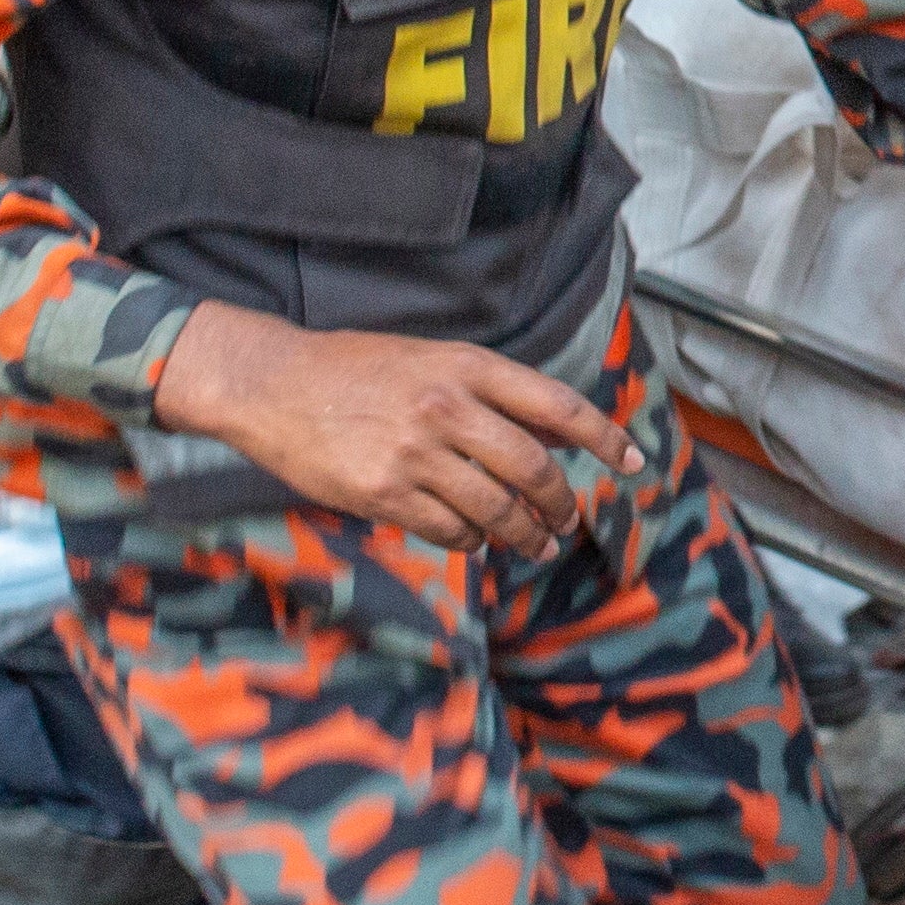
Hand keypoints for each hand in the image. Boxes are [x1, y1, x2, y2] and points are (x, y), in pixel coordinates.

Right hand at [148, 305, 625, 553]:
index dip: (604, 438)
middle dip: (562, 504)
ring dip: (526, 535)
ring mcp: (415, 454)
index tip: (634, 462)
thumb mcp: (428, 358)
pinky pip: (451, 532)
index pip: (557, 405)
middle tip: (569, 521)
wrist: (270, 383)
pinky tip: (476, 541)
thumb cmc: (353, 368)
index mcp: (466, 366)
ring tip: (536, 545)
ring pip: (498, 510)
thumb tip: (548, 436)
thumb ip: (486, 392)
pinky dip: (473, 542)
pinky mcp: (384, 494)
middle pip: (534, 469)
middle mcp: (448, 408)